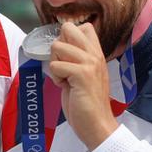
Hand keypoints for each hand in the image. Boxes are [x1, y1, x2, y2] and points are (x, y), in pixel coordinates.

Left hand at [47, 22, 117, 150]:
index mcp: (96, 53)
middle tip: (63, 66)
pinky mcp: (82, 74)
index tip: (67, 57)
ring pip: (57, 46)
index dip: (67, 38)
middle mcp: (95, 54)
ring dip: (55, 64)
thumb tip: (57, 48)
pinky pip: (55, 65)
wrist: (97, 124)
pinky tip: (65, 87)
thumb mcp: (83, 75)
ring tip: (65, 79)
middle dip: (57, 46)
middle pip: (67, 28)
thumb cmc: (86, 103)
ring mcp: (90, 63)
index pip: (83, 26)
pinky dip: (55, 77)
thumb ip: (75, 60)